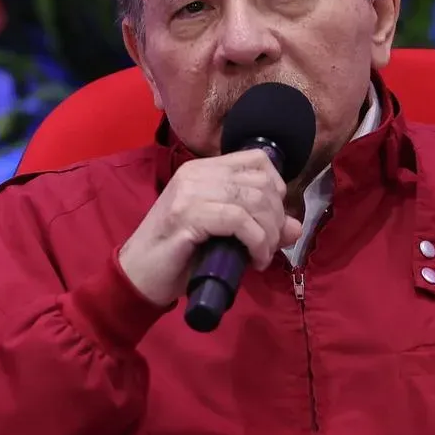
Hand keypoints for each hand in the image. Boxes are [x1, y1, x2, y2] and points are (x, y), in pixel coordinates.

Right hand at [118, 150, 302, 306]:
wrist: (138, 276)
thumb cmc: (178, 256)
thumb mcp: (224, 237)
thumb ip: (258, 227)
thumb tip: (296, 228)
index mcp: (202, 170)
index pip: (256, 159)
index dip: (276, 186)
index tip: (273, 217)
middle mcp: (196, 174)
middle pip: (260, 181)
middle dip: (275, 217)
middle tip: (268, 245)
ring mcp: (190, 193)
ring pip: (252, 200)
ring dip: (267, 233)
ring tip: (261, 256)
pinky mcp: (187, 216)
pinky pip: (238, 220)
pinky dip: (256, 242)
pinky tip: (254, 259)